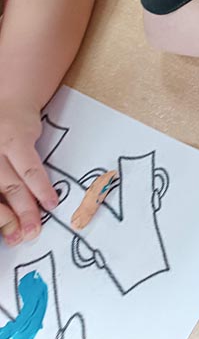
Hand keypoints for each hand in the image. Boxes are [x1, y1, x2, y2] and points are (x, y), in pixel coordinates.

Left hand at [0, 104, 58, 244]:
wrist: (9, 101)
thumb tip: (9, 224)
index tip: (9, 236)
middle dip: (10, 220)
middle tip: (22, 238)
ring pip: (12, 187)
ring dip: (26, 210)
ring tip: (35, 227)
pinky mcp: (15, 140)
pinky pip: (30, 170)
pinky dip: (41, 188)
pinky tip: (49, 202)